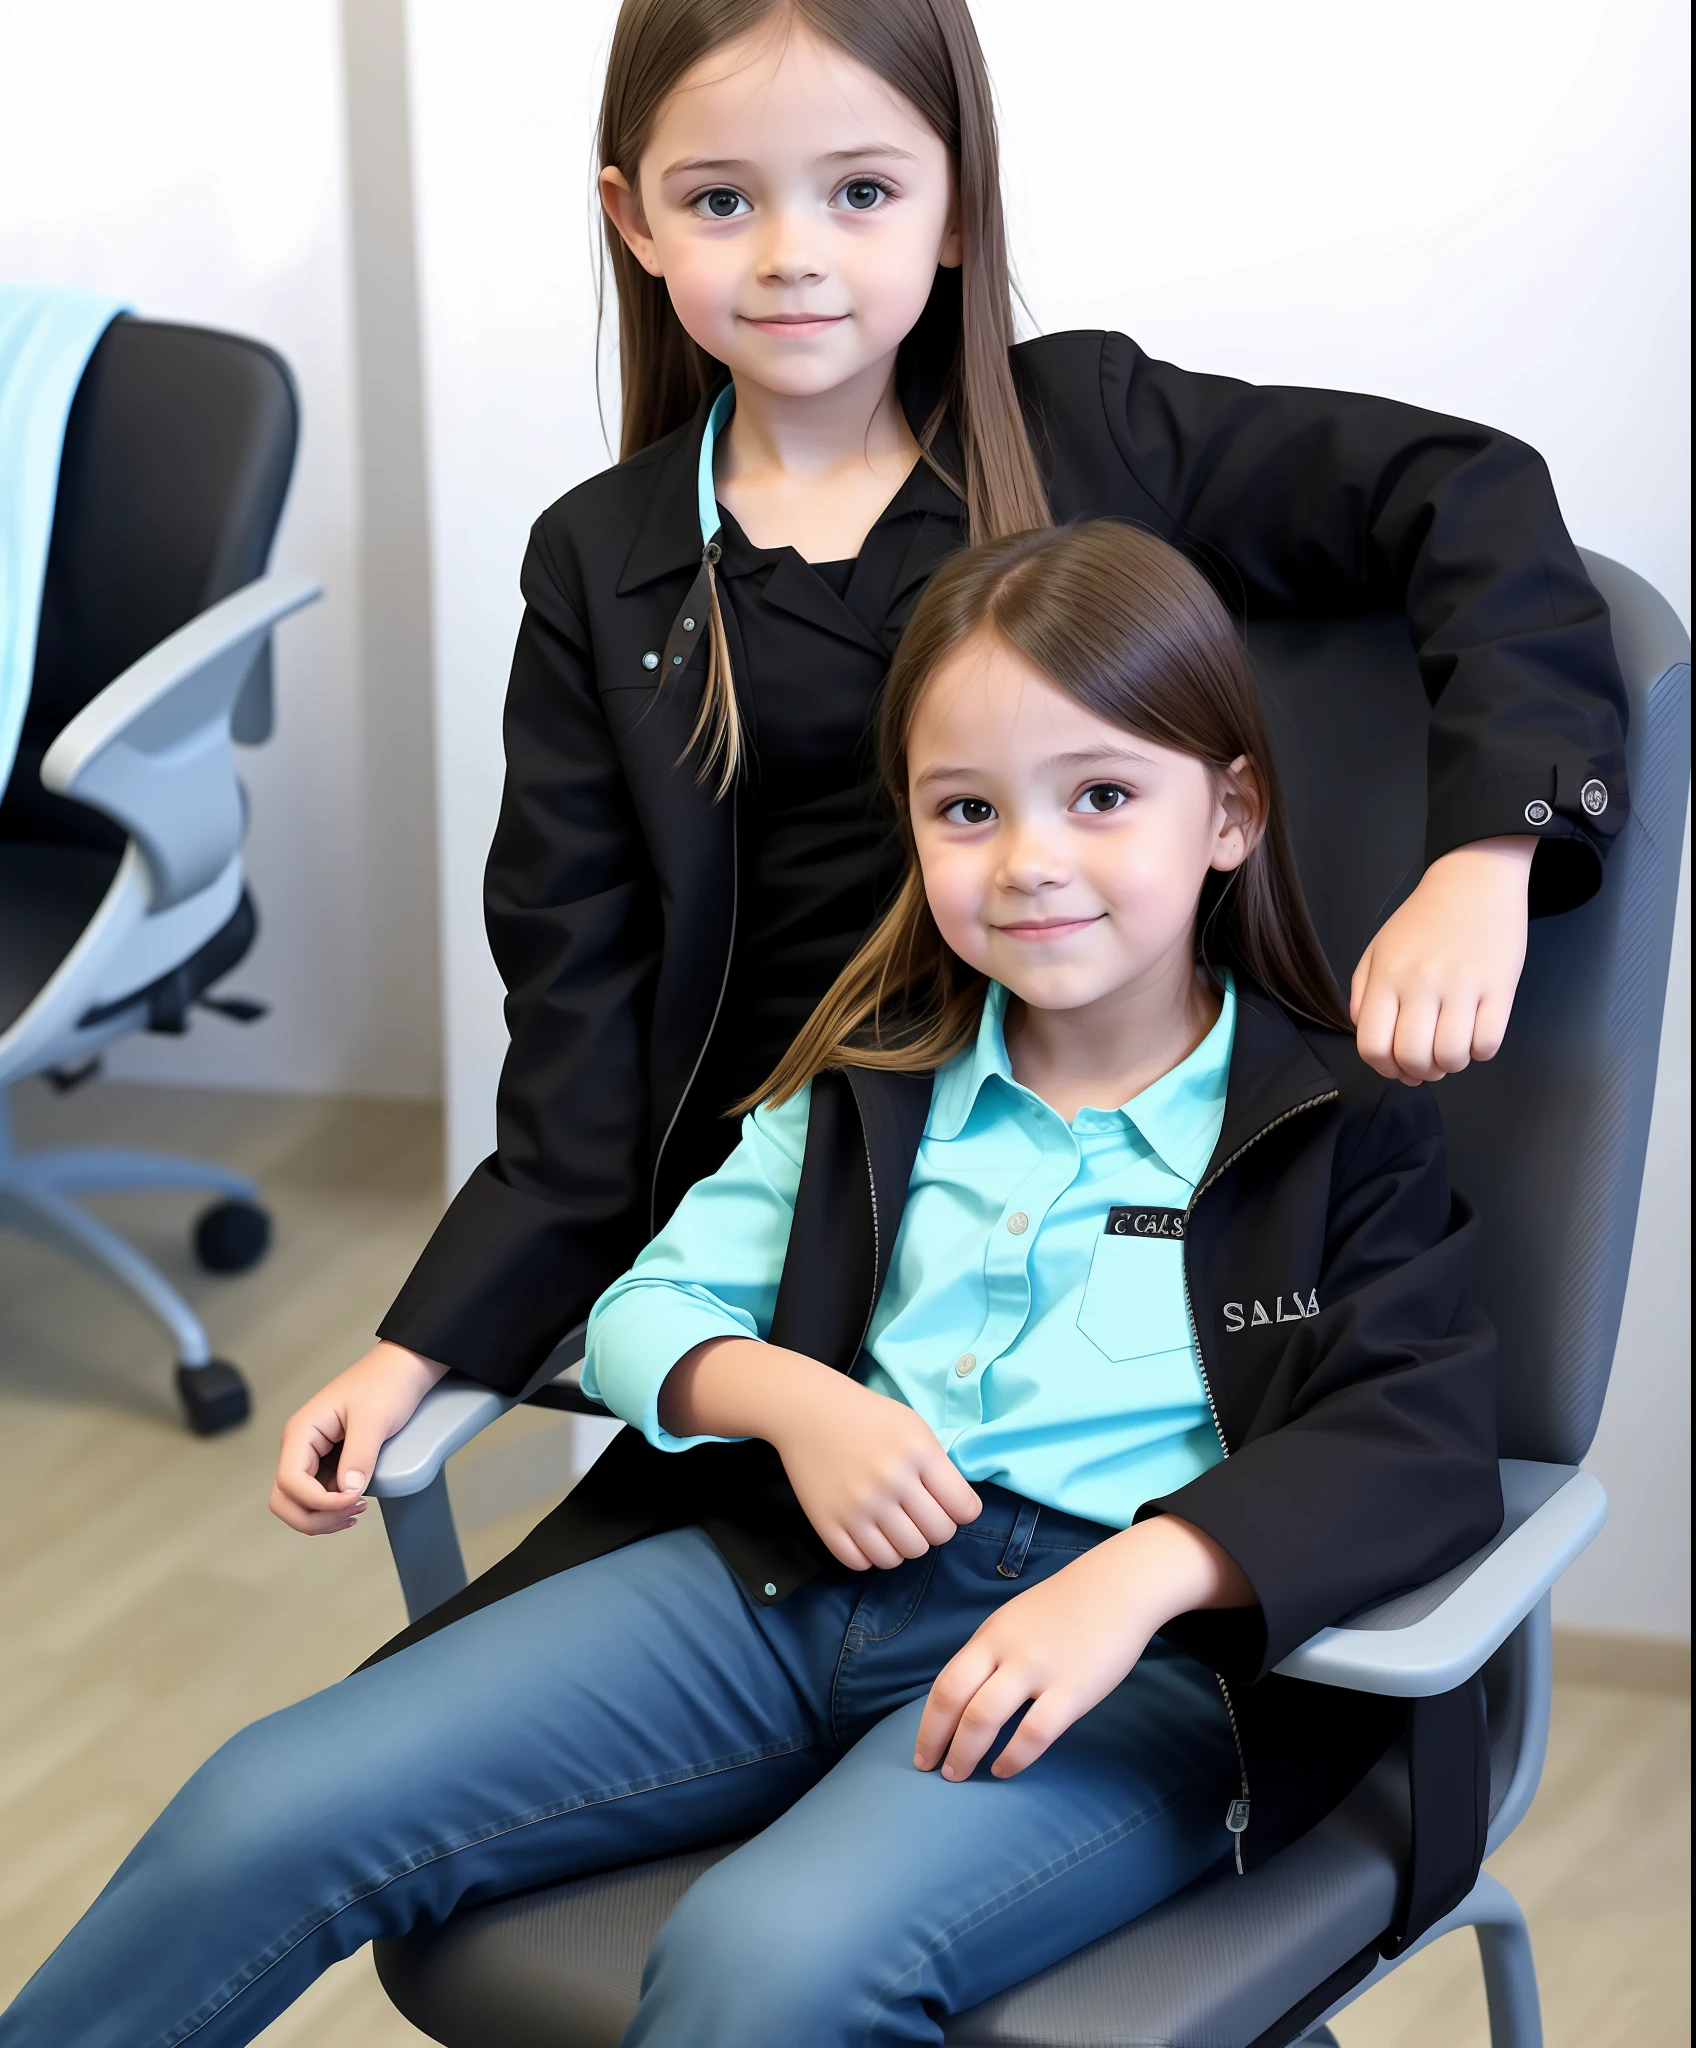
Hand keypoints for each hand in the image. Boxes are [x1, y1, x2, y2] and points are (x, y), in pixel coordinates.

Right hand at [269, 1341, 447, 1533]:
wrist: (404, 1368)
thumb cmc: (386, 1382)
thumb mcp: (374, 1419)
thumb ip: (359, 1456)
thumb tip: (347, 1492)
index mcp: (301, 1431)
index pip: (290, 1481)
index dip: (318, 1500)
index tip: (354, 1499)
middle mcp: (300, 1446)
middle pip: (285, 1499)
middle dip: (314, 1516)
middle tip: (352, 1513)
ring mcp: (313, 1456)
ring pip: (299, 1503)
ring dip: (322, 1517)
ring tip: (356, 1511)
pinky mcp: (329, 1462)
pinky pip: (319, 1496)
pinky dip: (331, 1509)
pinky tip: (355, 1505)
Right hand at [660, 1338, 981, 1570]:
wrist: (807, 1410)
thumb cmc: (866, 1416)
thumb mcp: (914, 1426)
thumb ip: (939, 1466)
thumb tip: (961, 1509)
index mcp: (918, 1453)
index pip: (963, 1509)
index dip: (962, 1512)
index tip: (950, 1507)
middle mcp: (891, 1481)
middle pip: (937, 1536)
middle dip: (934, 1530)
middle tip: (920, 1517)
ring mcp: (858, 1506)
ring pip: (902, 1555)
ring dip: (904, 1546)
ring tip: (895, 1527)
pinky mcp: (828, 1522)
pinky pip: (862, 1563)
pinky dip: (871, 1555)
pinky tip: (870, 1535)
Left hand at [914, 1516, 1250, 1781]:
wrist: (1117, 1587)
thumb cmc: (1065, 1608)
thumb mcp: (1014, 1622)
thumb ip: (991, 1655)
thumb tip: (967, 1698)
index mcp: (990, 1636)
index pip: (946, 1683)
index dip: (928, 1723)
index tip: (921, 1751)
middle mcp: (1006, 1651)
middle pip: (956, 1699)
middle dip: (938, 1740)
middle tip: (931, 1770)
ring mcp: (1038, 1669)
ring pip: (986, 1716)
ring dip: (967, 1752)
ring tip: (960, 1775)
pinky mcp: (1072, 1689)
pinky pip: (1034, 1731)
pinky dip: (1014, 1756)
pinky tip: (1005, 1768)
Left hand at [1351, 837, 1533, 1084]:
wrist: (1473, 881)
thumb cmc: (1423, 920)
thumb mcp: (1378, 950)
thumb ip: (1364, 996)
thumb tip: (1369, 1039)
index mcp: (1387, 977)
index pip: (1373, 1047)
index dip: (1384, 1068)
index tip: (1396, 1065)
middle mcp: (1421, 984)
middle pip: (1413, 1058)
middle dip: (1419, 1072)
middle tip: (1428, 1062)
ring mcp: (1463, 987)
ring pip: (1452, 1057)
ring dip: (1451, 1065)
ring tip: (1452, 1047)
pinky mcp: (1501, 988)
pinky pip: (1489, 1044)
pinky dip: (1482, 1052)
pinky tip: (1477, 1035)